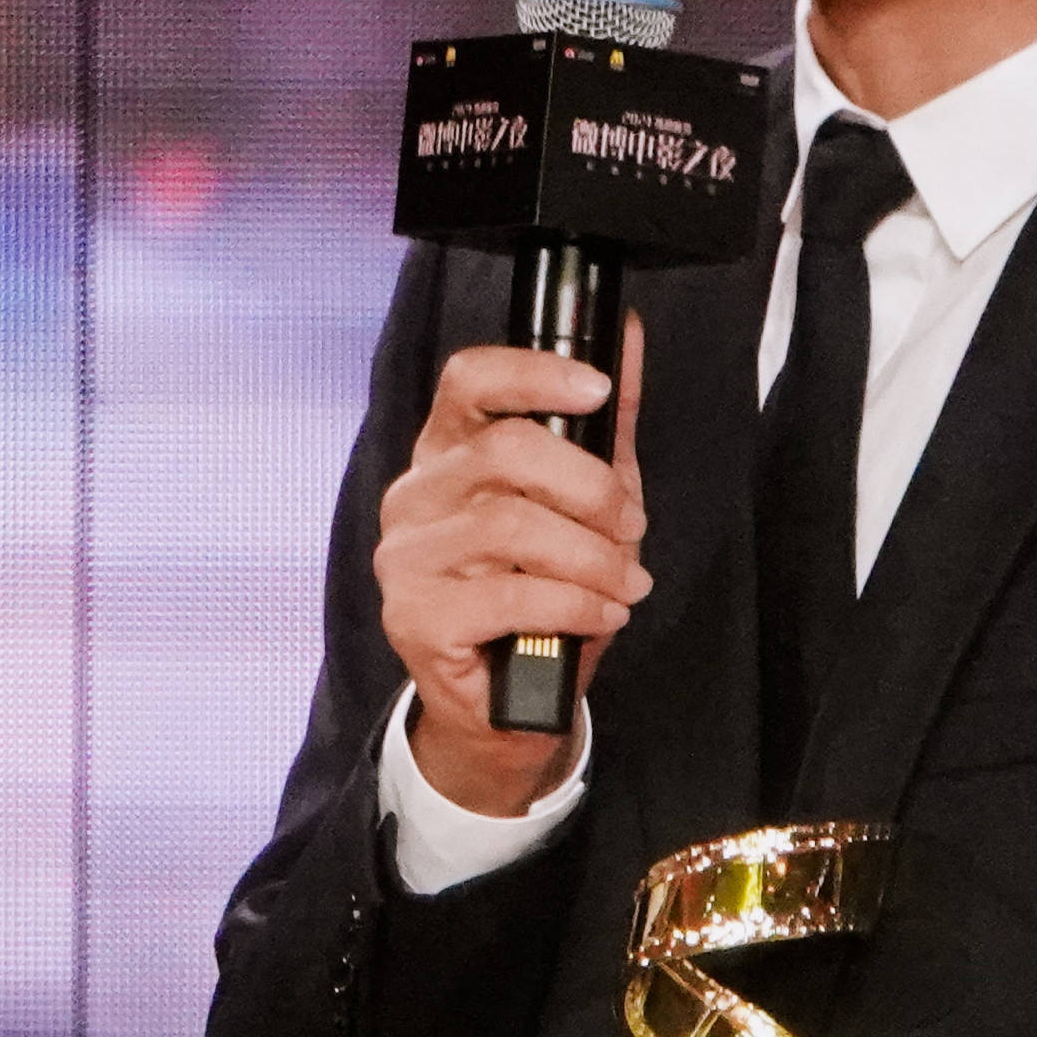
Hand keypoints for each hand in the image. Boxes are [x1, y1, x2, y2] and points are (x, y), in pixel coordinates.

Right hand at [374, 315, 647, 815]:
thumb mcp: (584, 501)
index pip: (468, 379)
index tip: (598, 389)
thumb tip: (627, 334)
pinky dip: (575, 603)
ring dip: (592, 557)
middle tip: (631, 529)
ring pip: (511, 525)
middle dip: (591, 488)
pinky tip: (601, 614)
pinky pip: (509, 594)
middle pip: (504, 449)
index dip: (535, 372)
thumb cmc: (543, 589)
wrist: (510, 702)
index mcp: (448, 451)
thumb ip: (603, 423)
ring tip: (624, 583)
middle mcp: (414, 494)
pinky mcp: (415, 618)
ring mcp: (405, 557)